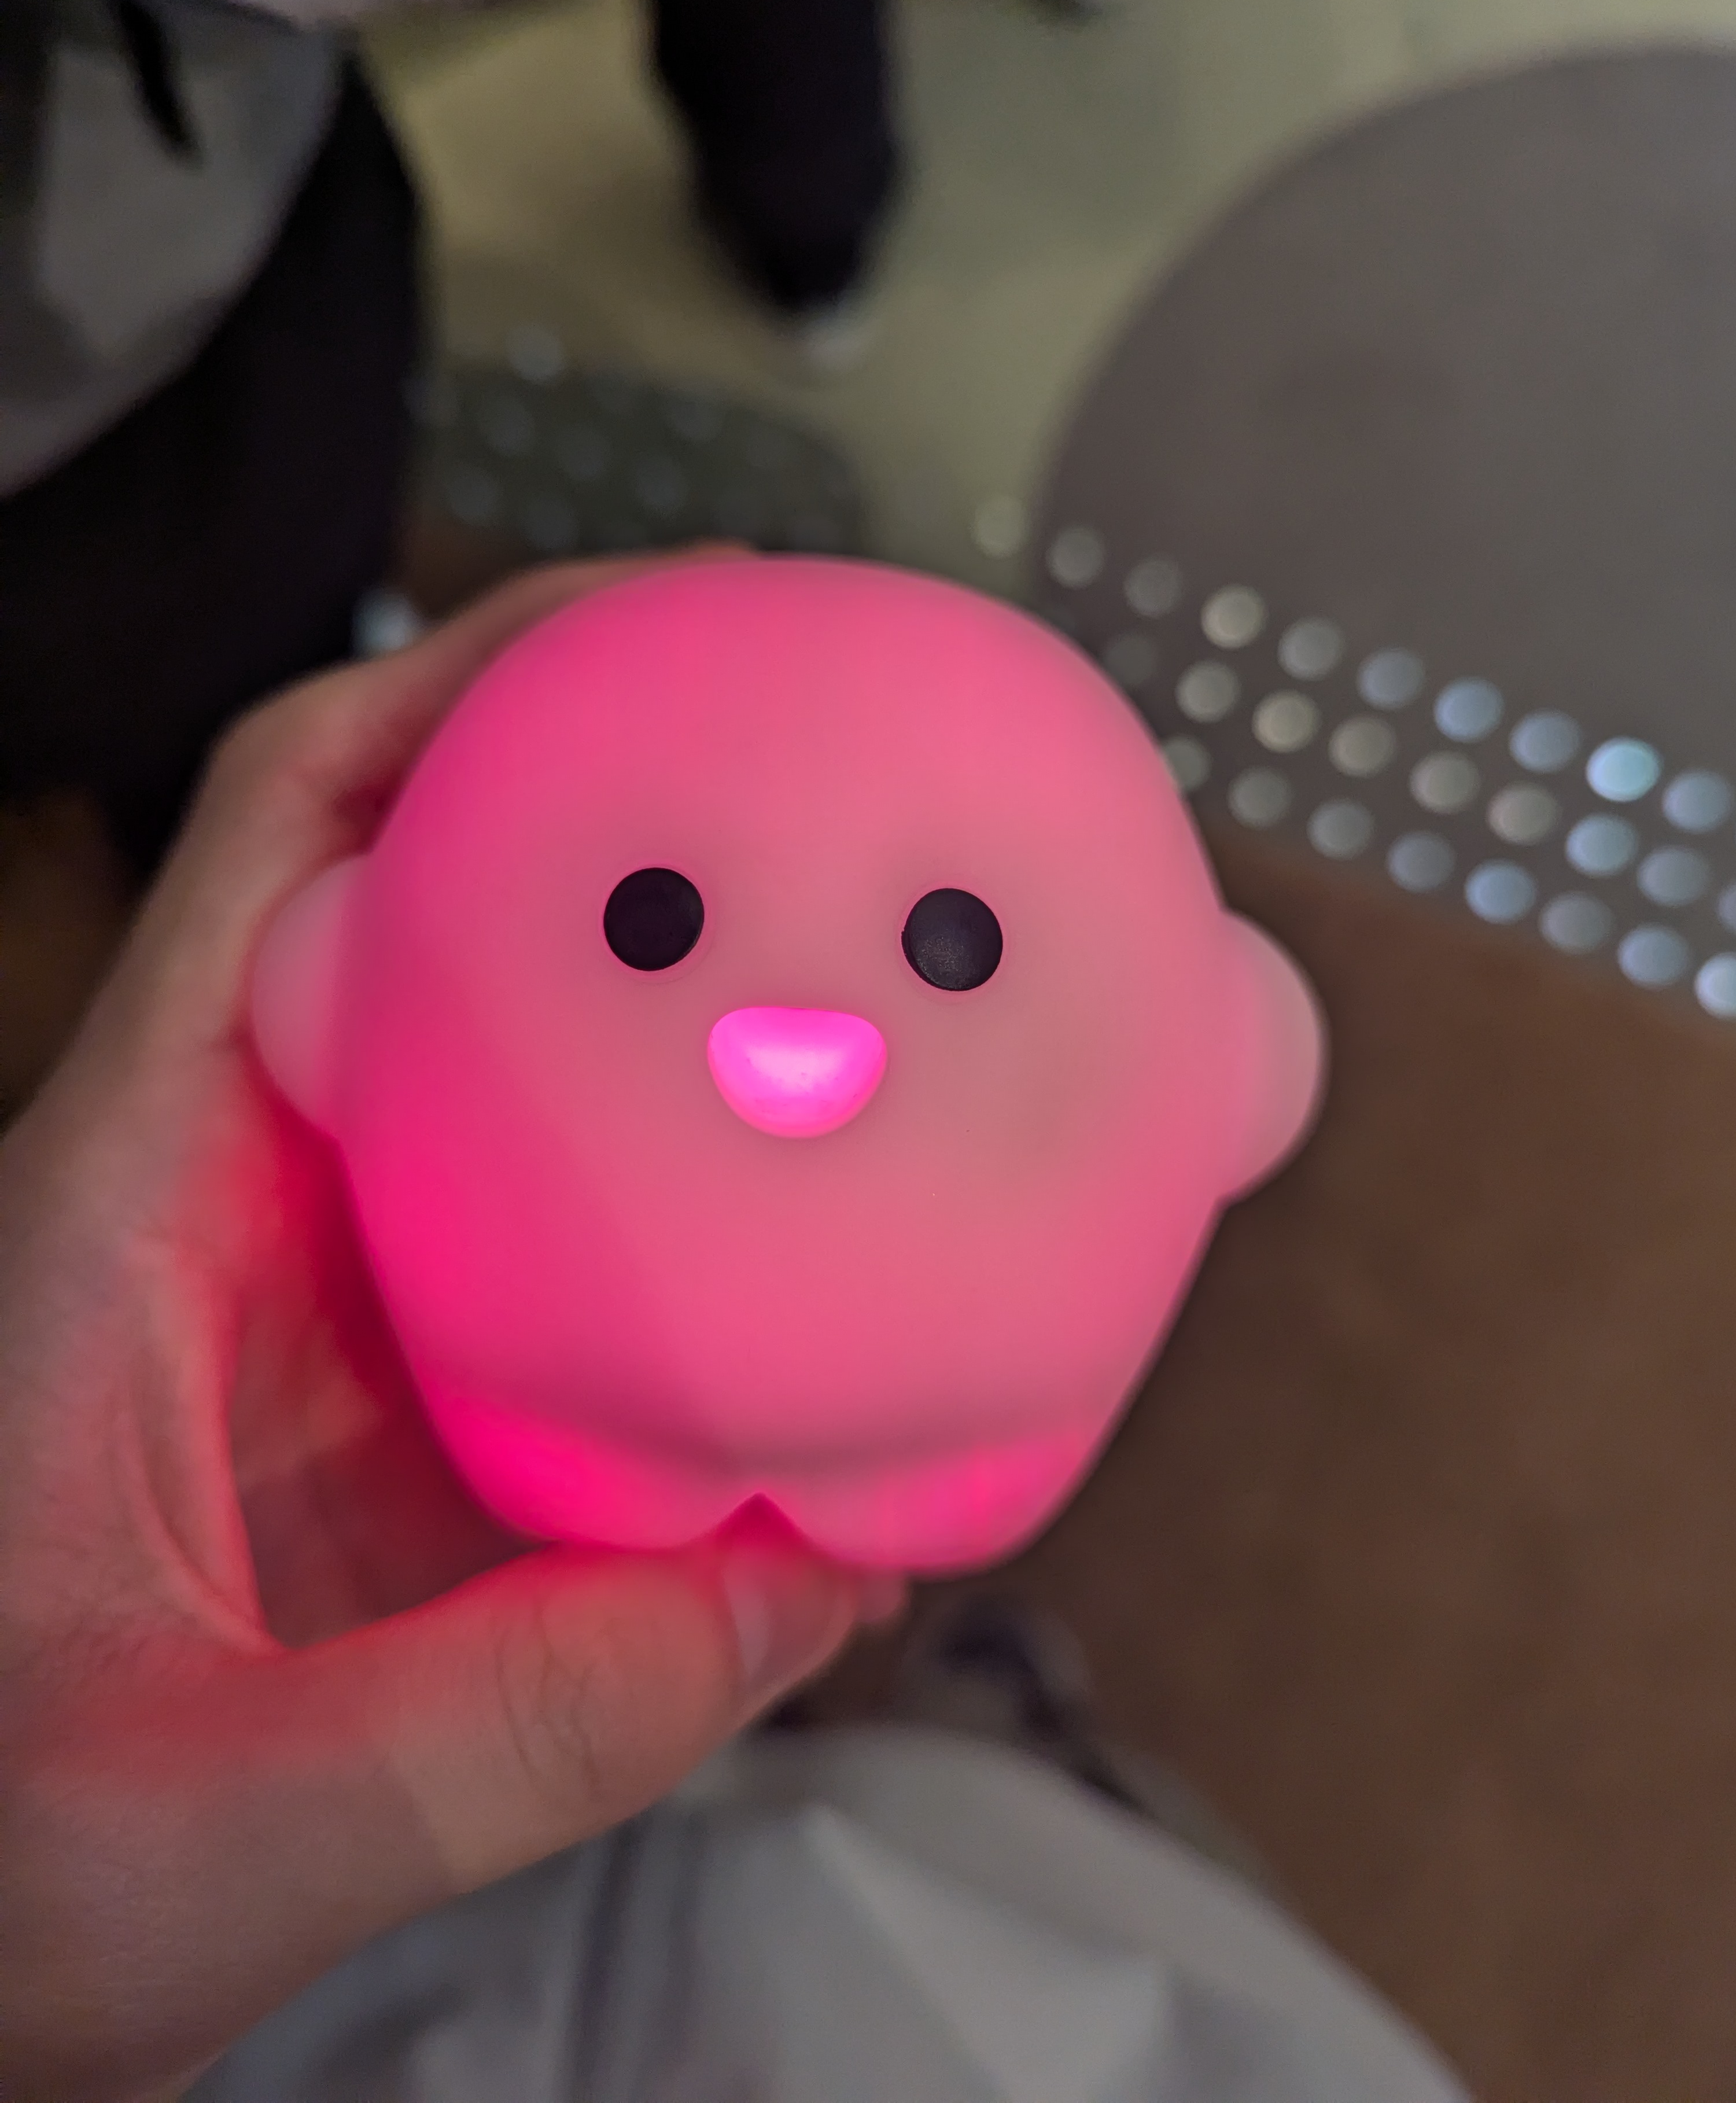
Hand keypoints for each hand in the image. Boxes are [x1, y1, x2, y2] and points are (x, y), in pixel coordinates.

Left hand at [0, 559, 898, 2102]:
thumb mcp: (185, 1837)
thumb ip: (494, 1732)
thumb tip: (816, 1581)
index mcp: (130, 1208)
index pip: (288, 838)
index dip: (464, 688)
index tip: (662, 620)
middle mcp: (237, 1206)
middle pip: (438, 902)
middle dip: (631, 792)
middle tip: (846, 750)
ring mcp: (331, 1298)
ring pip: (527, 1073)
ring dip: (683, 1001)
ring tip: (882, 962)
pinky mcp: (401, 1403)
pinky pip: (579, 1254)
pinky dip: (704, 1221)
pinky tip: (838, 1264)